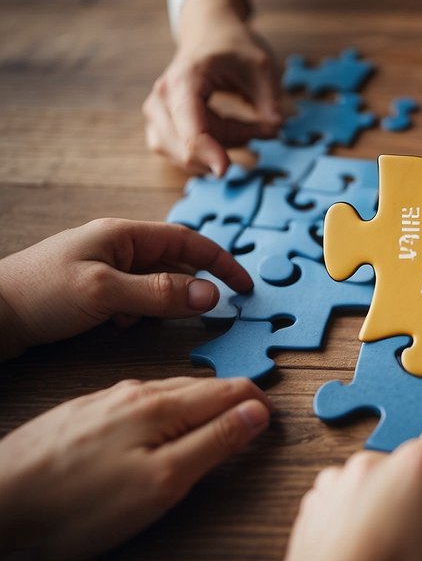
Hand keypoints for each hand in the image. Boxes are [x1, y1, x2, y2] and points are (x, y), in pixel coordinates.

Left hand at [0, 219, 252, 359]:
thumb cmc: (38, 295)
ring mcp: (104, 269)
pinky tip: (122, 325)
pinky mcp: (93, 292)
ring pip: (155, 285)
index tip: (244, 285)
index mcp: (122, 235)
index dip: (220, 261)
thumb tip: (210, 294)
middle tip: (211, 311)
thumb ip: (160, 293)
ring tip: (149, 320)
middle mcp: (116, 247)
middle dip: (193, 286)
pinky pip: (134, 300)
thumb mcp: (105, 292)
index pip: (187, 241)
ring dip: (162, 303)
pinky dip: (139, 313)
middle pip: (174, 263)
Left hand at [0, 377, 270, 560]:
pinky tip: (158, 427)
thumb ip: (216, 442)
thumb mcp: (163, 482)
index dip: (261, 405)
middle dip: (234, 398)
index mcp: (161, 406)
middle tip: (256, 418)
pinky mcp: (80, 415)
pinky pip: (137, 403)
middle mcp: (134, 393)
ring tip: (217, 416)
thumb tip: (259, 412)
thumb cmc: (77, 506)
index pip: (231, 390)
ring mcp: (103, 402)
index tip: (276, 423)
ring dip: (199, 402)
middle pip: (202, 387)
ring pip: (168, 394)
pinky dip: (164, 410)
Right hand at [143, 0, 281, 175]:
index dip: (207, 152)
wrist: (210, 32)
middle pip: (182, 146)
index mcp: (186, 79)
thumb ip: (270, 99)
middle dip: (224, 148)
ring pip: (183, 153)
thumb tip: (276, 127)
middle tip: (262, 129)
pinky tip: (233, 130)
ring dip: (221, 146)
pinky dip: (212, 147)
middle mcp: (162, 97)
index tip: (227, 170)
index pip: (189, 127)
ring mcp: (158, 112)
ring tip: (249, 125)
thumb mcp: (263, 66)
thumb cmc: (236, 48)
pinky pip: (184, 151)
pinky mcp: (162, 124)